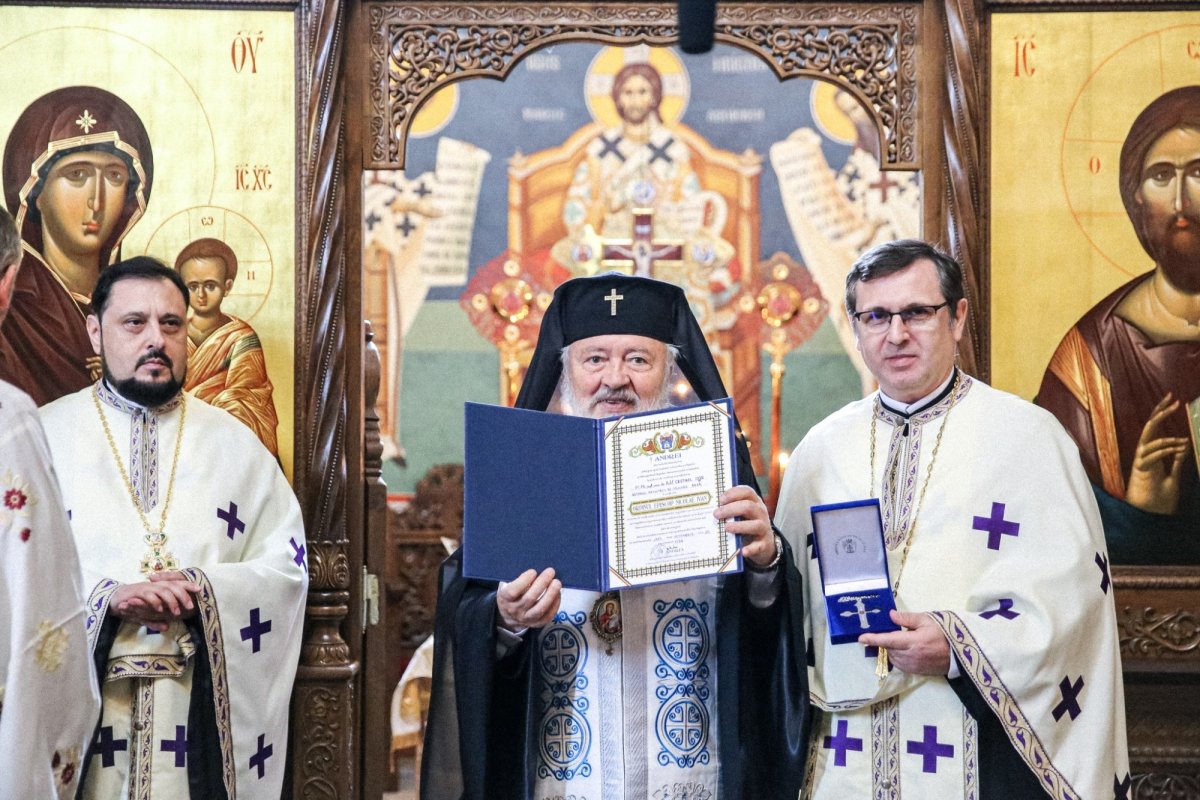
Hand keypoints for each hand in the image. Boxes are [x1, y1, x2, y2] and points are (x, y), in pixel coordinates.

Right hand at [111, 571, 201, 631]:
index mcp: (159, 588)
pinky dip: (155, 602)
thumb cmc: (131, 606)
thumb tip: (166, 627)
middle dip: (183, 595)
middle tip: (190, 607)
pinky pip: (148, 595)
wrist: (112, 600)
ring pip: (163, 590)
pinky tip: (160, 609)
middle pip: (173, 586)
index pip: (176, 584)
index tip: (200, 590)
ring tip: (176, 612)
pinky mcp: (136, 593)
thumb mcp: (144, 615)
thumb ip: (155, 620)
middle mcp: (154, 586)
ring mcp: (145, 588)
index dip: (188, 585)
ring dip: (171, 601)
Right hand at [496, 568, 561, 631]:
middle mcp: (514, 610)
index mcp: (504, 599)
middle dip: (542, 583)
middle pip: (529, 598)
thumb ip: (517, 579)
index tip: (533, 571)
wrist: (510, 615)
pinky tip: (557, 594)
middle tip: (550, 572)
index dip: (524, 581)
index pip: (513, 591)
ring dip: (550, 595)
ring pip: (539, 609)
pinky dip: (555, 604)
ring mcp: (525, 619)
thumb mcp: (507, 585)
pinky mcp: (536, 624)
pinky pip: (547, 616)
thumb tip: (536, 570)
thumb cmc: (511, 594)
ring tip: (557, 583)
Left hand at [715, 486, 775, 567]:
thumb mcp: (741, 513)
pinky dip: (750, 548)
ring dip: (739, 526)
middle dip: (731, 509)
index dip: (733, 493)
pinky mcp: (764, 544)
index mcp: (754, 502)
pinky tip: (742, 551)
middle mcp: (760, 513)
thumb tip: (709, 508)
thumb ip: (730, 508)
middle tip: (716, 514)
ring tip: (726, 528)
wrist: (764, 543)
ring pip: (755, 525)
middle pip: (748, 506)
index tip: (720, 499)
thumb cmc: (747, 524)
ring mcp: (763, 528)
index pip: (747, 492)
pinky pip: (758, 546)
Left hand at [859, 610, 949, 675]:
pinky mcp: (916, 672)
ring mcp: (913, 666)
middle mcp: (911, 656)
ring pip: (893, 658)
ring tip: (903, 641)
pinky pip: (900, 665)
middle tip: (892, 633)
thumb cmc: (943, 634)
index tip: (861, 638)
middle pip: (888, 649)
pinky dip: (898, 657)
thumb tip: (891, 615)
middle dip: (885, 641)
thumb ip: (907, 619)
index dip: (873, 639)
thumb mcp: (927, 620)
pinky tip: (906, 650)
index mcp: (913, 641)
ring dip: (892, 650)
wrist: (960, 654)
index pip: (888, 640)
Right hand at [1125, 393, 1188, 514]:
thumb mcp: (1174, 478)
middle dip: (1160, 412)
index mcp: (1153, 455)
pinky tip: (1178, 449)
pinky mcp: (1141, 470)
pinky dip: (1164, 450)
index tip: (1174, 401)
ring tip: (1181, 440)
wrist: (1151, 518)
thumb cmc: (1160, 501)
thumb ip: (1176, 464)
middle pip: (1149, 427)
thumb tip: (1182, 447)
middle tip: (1172, 399)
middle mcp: (1145, 454)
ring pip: (1148, 439)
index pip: (1155, 428)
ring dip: (1165, 437)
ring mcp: (1141, 461)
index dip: (1162, 413)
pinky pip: (1150, 455)